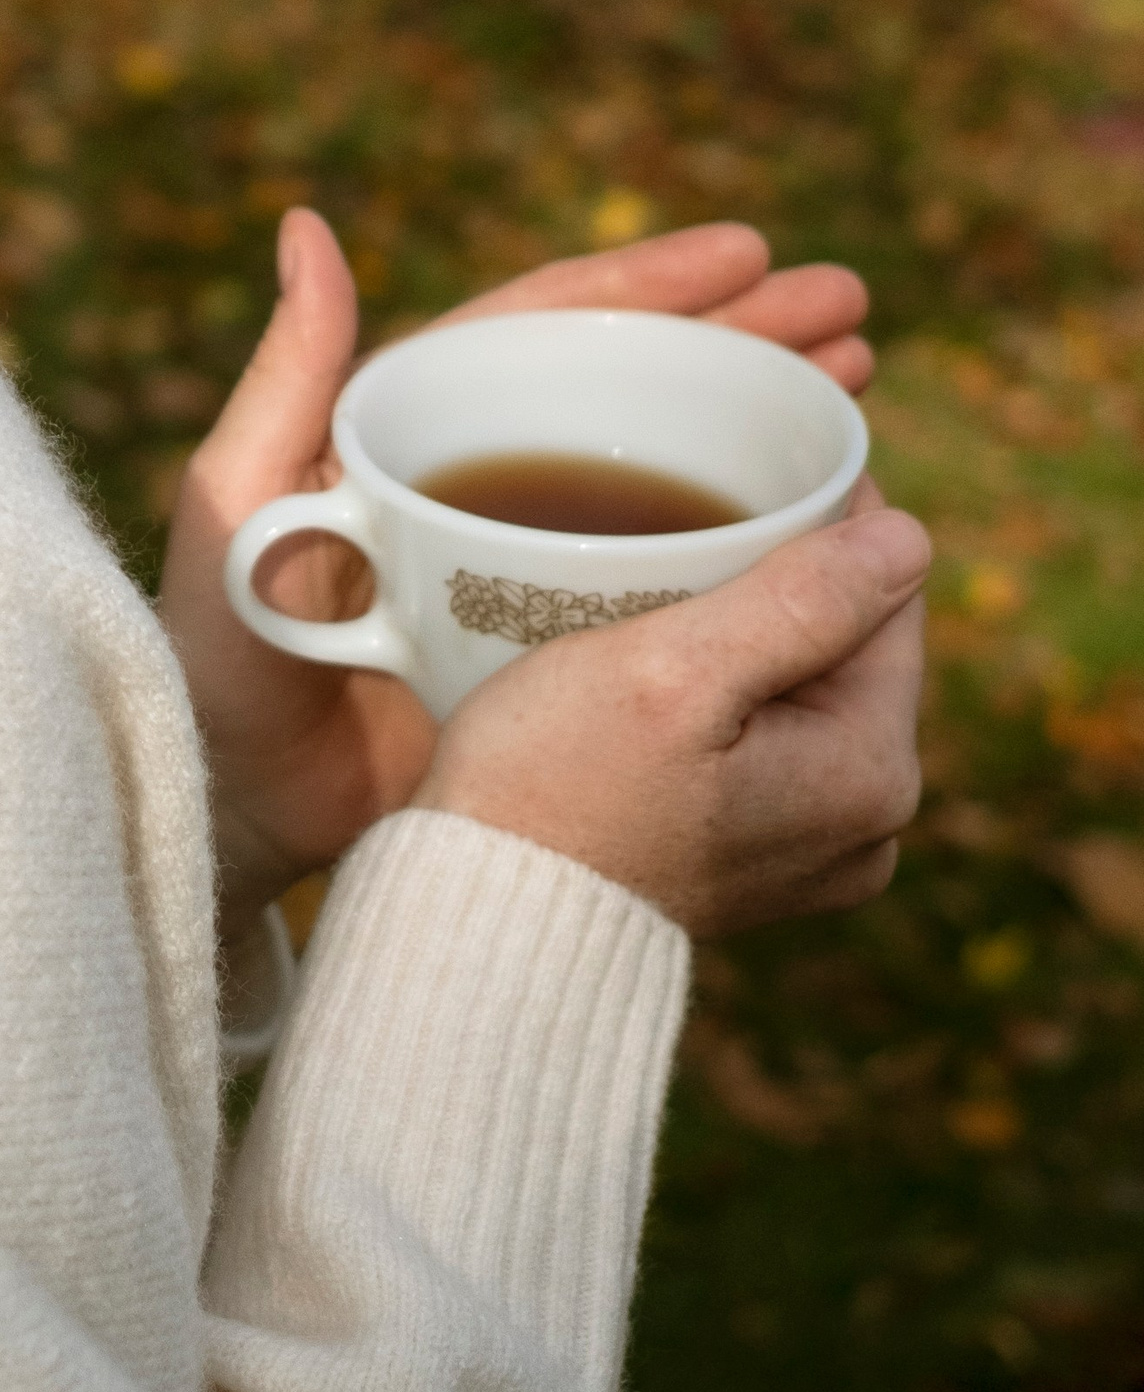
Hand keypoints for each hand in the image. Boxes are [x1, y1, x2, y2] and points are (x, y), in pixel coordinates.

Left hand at [157, 210, 878, 960]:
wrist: (224, 806)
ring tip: (859, 377)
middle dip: (739, 336)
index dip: (651, 284)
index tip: (750, 255)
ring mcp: (524, 561)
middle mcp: (479, 475)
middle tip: (848, 307)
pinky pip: (659, 575)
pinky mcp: (553, 646)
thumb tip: (307, 223)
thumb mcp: (236, 497)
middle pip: (629, 382)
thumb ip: (286, 371)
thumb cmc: (209, 648)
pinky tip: (814, 523)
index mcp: (413, 421)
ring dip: (755, 415)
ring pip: (660, 469)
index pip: (549, 326)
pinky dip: (736, 537)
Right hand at [413, 484, 928, 933]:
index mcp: (871, 771)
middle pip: (848, 641)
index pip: (888, 591)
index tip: (737, 479)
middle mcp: (867, 823)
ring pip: (803, 683)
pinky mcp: (758, 859)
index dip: (819, 519)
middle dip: (778, 577)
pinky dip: (722, 691)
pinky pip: (768, 736)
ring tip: (657, 593)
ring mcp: (815, 850)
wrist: (482, 912)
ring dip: (744, 630)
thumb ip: (800, 602)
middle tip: (679, 528)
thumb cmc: (556, 785)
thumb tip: (909, 536)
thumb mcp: (672, 670)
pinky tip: (654, 672)